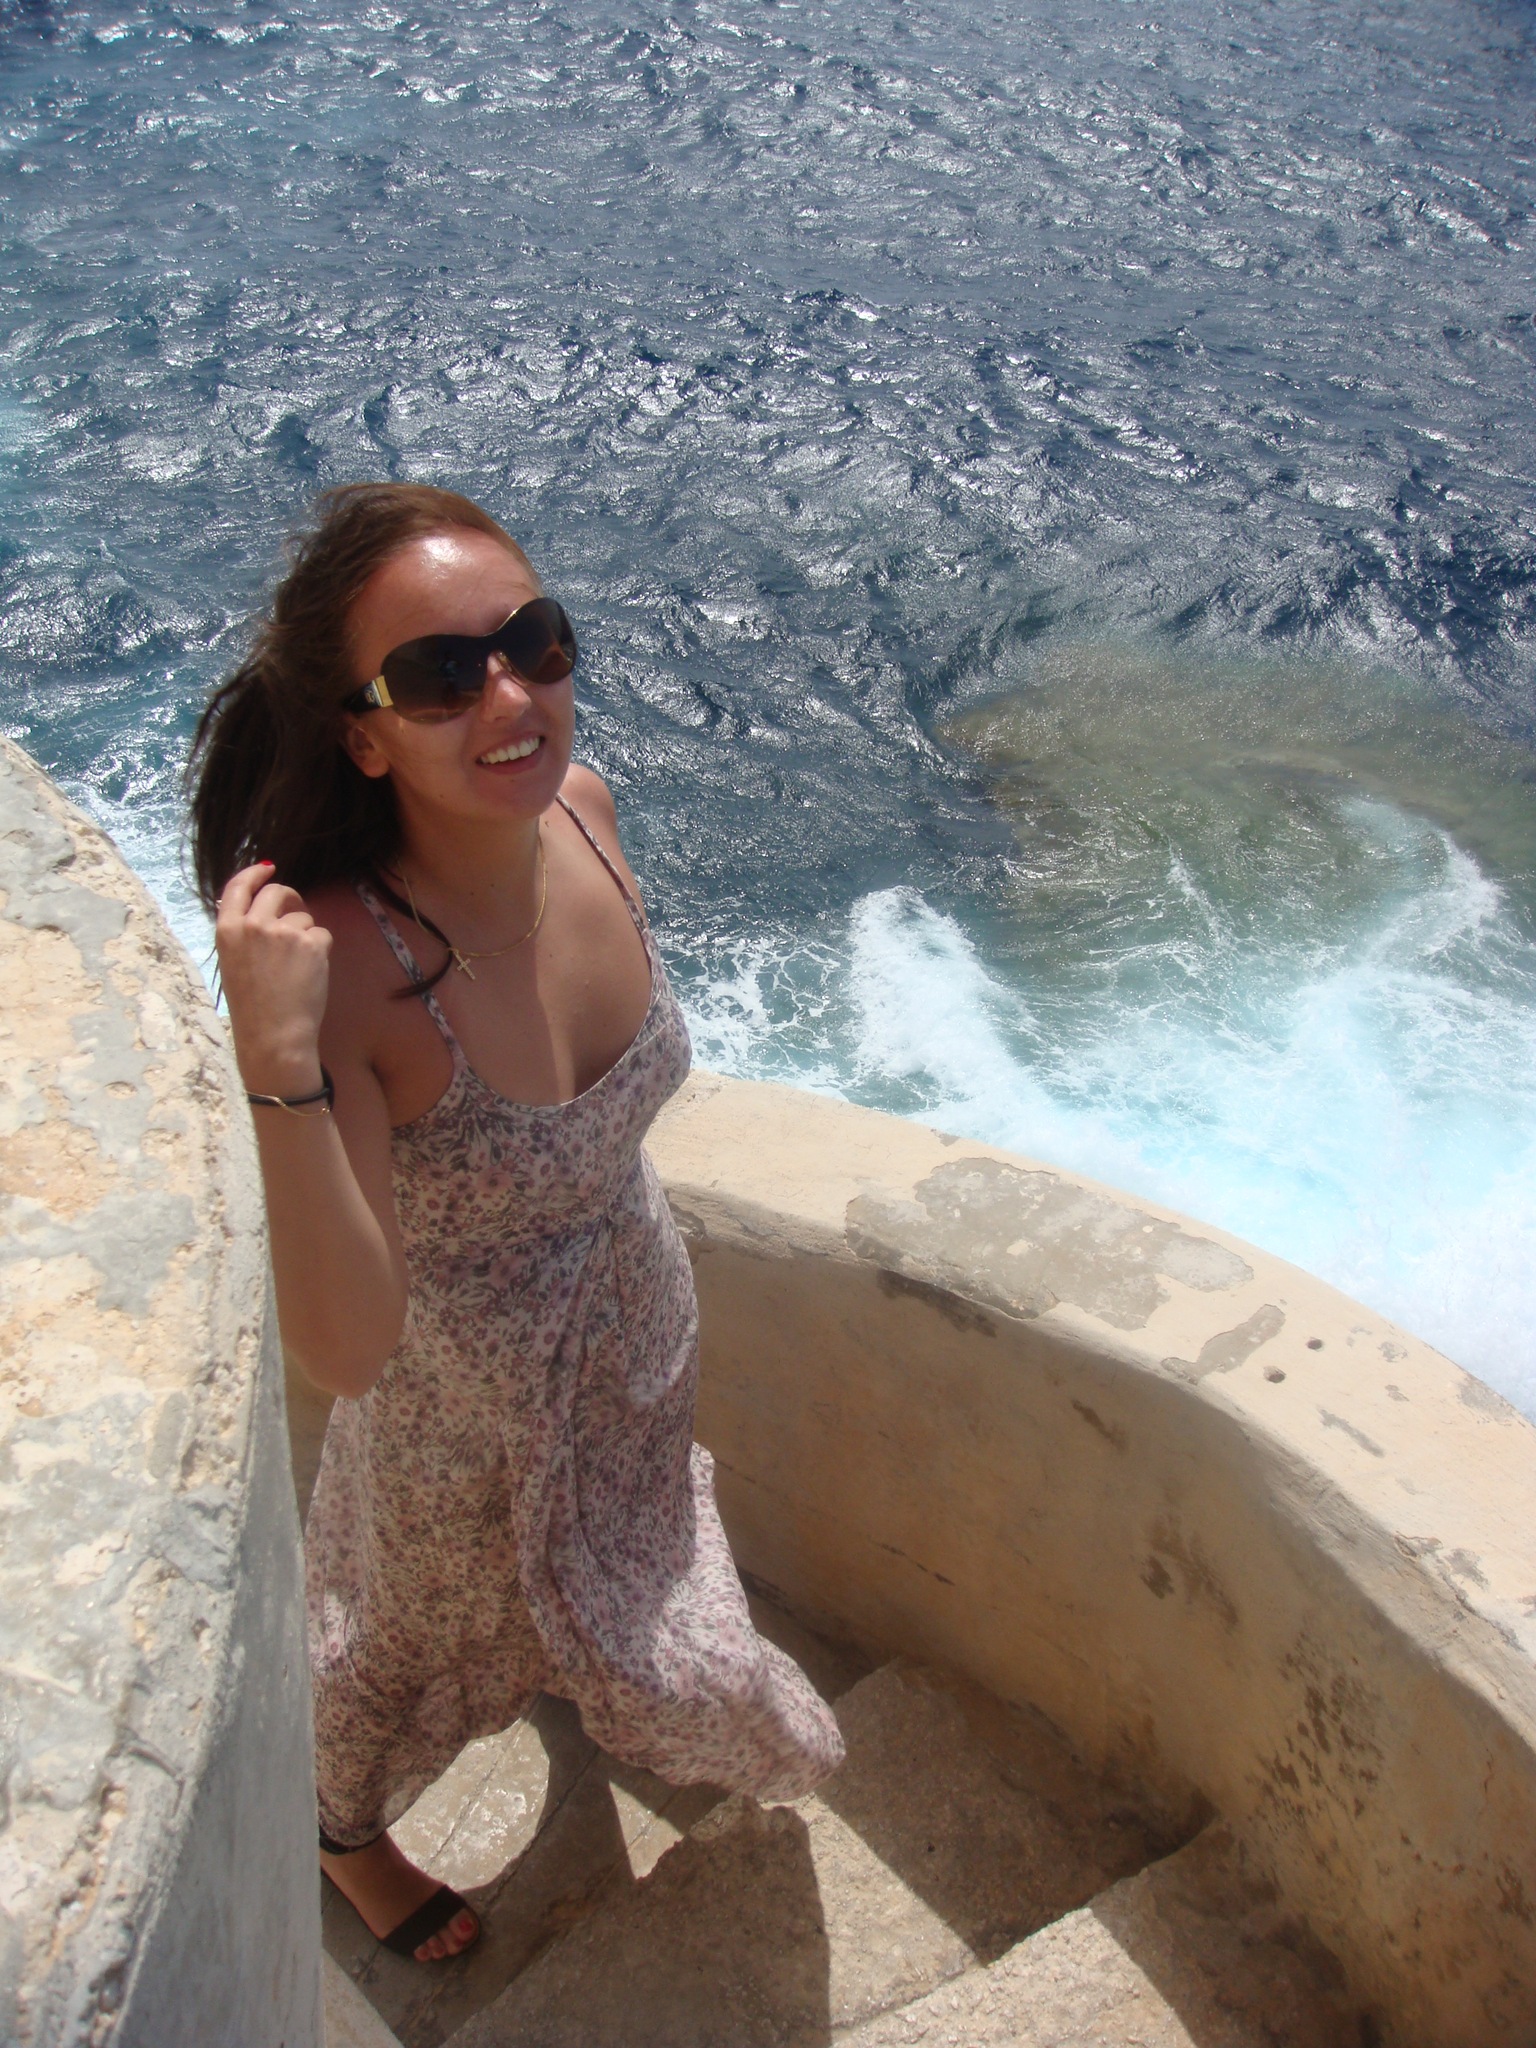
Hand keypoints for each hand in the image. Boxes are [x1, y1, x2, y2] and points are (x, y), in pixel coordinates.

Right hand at [216, 863, 332, 1095]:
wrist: (273, 1036)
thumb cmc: (252, 1008)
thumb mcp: (233, 964)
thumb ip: (244, 935)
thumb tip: (262, 912)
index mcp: (227, 930)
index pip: (238, 887)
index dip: (254, 874)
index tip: (267, 868)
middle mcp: (253, 924)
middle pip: (277, 892)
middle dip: (290, 899)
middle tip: (297, 912)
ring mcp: (283, 931)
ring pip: (303, 917)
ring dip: (306, 934)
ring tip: (297, 967)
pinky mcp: (311, 942)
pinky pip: (322, 934)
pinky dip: (321, 950)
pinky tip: (311, 973)